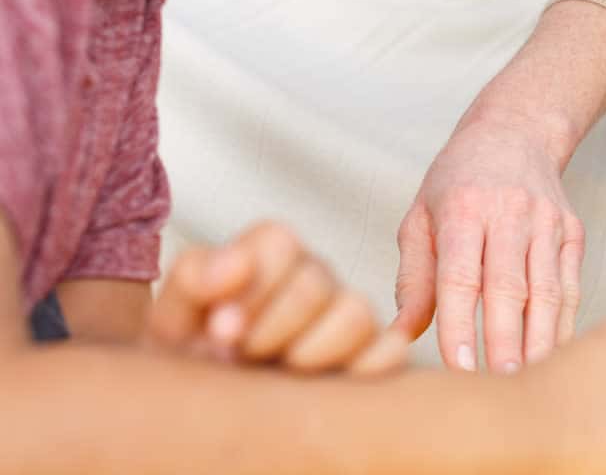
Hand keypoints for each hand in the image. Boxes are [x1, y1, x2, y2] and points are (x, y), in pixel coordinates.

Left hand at [146, 222, 407, 375]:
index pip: (281, 241)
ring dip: (311, 353)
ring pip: (357, 314)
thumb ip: (193, 278)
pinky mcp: (374, 353)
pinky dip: (362, 370)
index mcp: (269, 255)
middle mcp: (315, 277)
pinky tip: (318, 389)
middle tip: (242, 357)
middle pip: (315, 283)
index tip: (219, 328)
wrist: (204, 405)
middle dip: (271, 329)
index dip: (252, 287)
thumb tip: (237, 264)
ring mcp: (347, 314)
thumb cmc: (190, 356)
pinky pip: (390, 350)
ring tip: (280, 376)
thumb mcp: (174, 317)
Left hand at [394, 115, 584, 372]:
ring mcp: (547, 223)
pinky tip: (553, 355)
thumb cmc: (458, 181)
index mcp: (463, 208)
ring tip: (528, 381)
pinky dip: (563, 324)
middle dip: (504, 341)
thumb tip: (400, 335)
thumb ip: (413, 278)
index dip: (459, 323)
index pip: (460, 275)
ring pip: (546, 290)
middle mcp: (509, 213)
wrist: (516, 132)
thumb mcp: (420, 216)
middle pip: (509, 287)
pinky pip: (569, 286)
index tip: (457, 366)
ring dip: (539, 340)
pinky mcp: (572, 233)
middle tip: (499, 386)